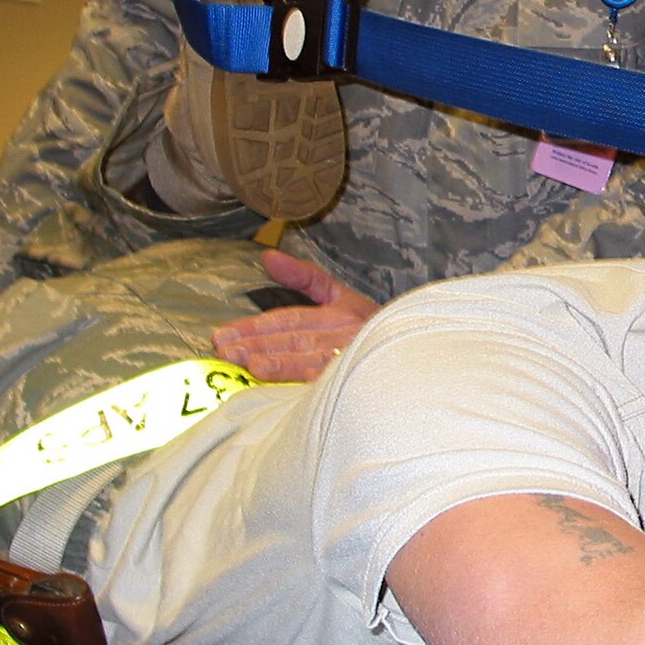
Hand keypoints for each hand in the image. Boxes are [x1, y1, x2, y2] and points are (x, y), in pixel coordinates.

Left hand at [213, 249, 378, 381]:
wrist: (420, 350)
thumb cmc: (375, 327)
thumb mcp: (342, 296)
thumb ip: (304, 277)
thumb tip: (267, 256)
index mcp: (336, 311)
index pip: (288, 318)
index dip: (255, 326)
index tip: (223, 334)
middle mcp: (344, 331)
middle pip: (294, 336)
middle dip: (258, 343)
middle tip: (225, 349)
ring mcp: (353, 355)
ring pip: (311, 357)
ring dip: (279, 361)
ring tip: (249, 365)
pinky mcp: (362, 378)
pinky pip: (332, 379)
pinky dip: (309, 381)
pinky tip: (289, 387)